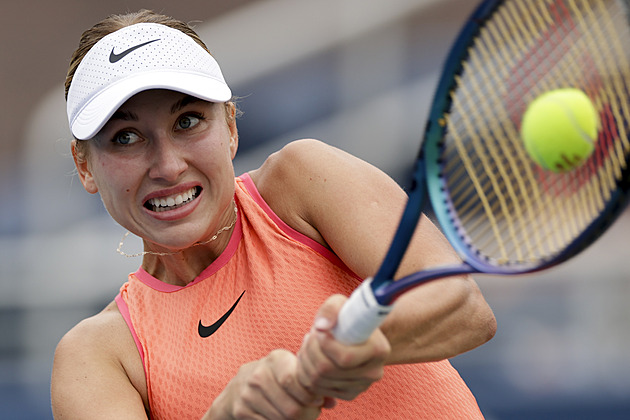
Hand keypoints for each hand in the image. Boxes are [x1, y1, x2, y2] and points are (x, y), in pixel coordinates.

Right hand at [206, 349, 322, 419]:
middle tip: (313, 412)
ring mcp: (248, 394)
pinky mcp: (242, 411)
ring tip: (301, 414)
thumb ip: (313, 383)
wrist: (241, 384)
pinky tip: (285, 417)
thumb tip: (332, 402)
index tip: (318, 401)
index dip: (311, 396)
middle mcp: (259, 375)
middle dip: (308, 414)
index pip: (294, 382)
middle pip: (291, 408)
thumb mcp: (293, 370)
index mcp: (276, 359)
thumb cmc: (277, 376)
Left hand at [296, 295, 390, 401]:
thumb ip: (331, 309)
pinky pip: (317, 390)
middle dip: (310, 350)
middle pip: (327, 371)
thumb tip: (321, 326)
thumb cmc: (348, 317)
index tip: (318, 330)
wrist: (357, 334)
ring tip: (309, 345)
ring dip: (305, 360)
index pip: (344, 358)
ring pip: (318, 381)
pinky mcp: (348, 394)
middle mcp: (373, 372)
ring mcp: (361, 386)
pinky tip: (311, 358)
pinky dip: (306, 373)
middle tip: (310, 336)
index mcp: (378, 350)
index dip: (324, 344)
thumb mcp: (341, 304)